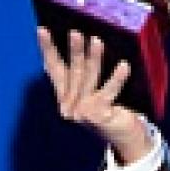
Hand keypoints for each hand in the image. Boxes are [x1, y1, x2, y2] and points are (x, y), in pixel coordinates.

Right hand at [36, 28, 151, 161]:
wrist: (127, 140)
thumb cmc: (113, 111)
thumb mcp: (96, 93)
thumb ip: (89, 76)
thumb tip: (95, 43)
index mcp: (66, 96)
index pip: (54, 69)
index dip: (48, 49)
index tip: (42, 30)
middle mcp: (70, 104)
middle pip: (72, 72)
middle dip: (74, 51)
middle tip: (76, 32)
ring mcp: (82, 112)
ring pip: (88, 79)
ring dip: (93, 58)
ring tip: (97, 41)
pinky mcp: (98, 116)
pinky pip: (108, 92)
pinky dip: (117, 78)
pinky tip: (124, 65)